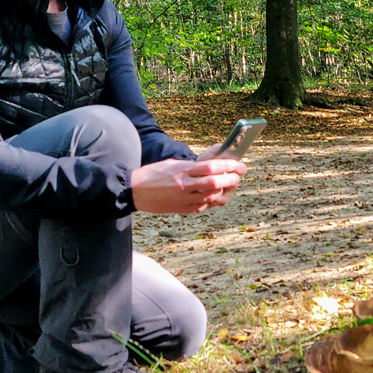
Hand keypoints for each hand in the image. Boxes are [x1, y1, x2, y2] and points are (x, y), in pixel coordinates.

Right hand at [131, 156, 245, 213]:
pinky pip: (203, 206)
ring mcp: (184, 199)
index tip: (237, 163)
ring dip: (224, 190)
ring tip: (230, 185)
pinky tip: (215, 195)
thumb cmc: (153, 174)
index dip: (228, 165)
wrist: (134, 191)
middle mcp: (185, 185)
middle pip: (215, 182)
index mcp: (182, 170)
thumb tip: (213, 165)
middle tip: (238, 175)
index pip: (210, 167)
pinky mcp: (182, 209)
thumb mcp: (173, 164)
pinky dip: (212, 201)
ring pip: (212, 196)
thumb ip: (192, 166)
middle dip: (231, 179)